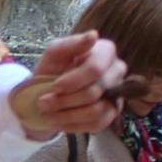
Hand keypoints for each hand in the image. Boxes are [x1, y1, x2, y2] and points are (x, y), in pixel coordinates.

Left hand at [11, 29, 130, 136]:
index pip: (95, 69)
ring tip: (48, 113)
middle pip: (94, 92)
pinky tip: (59, 120)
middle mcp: (117, 71)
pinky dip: (73, 125)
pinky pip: (97, 125)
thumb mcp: (54, 53)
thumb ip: (71, 44)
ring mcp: (117, 94)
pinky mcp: (112, 113)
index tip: (54, 87)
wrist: (47, 93)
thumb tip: (93, 35)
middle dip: (65, 100)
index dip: (73, 81)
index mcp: (105, 51)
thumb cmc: (52, 69)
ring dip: (66, 115)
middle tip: (43, 103)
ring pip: (96, 111)